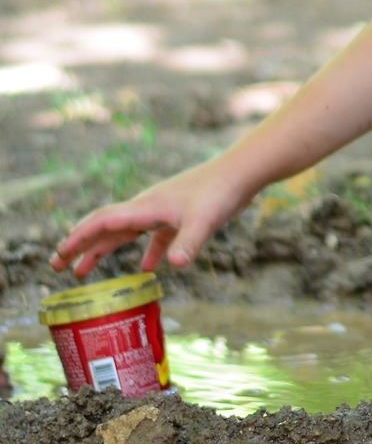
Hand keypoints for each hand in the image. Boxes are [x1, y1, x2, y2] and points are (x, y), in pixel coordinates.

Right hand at [50, 159, 247, 277]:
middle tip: (57, 267)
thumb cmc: (220, 192)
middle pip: (105, 228)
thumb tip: (174, 265)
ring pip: (125, 233)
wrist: (241, 171)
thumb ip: (187, 243)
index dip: (79, 239)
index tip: (58, 256)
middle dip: (80, 247)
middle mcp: (148, 207)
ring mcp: (163, 210)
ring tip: (84, 272)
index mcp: (145, 207)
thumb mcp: (203, 221)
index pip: (102, 222)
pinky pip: (156, 236)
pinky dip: (148, 251)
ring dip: (104, 251)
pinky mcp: (180, 214)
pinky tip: (147, 268)